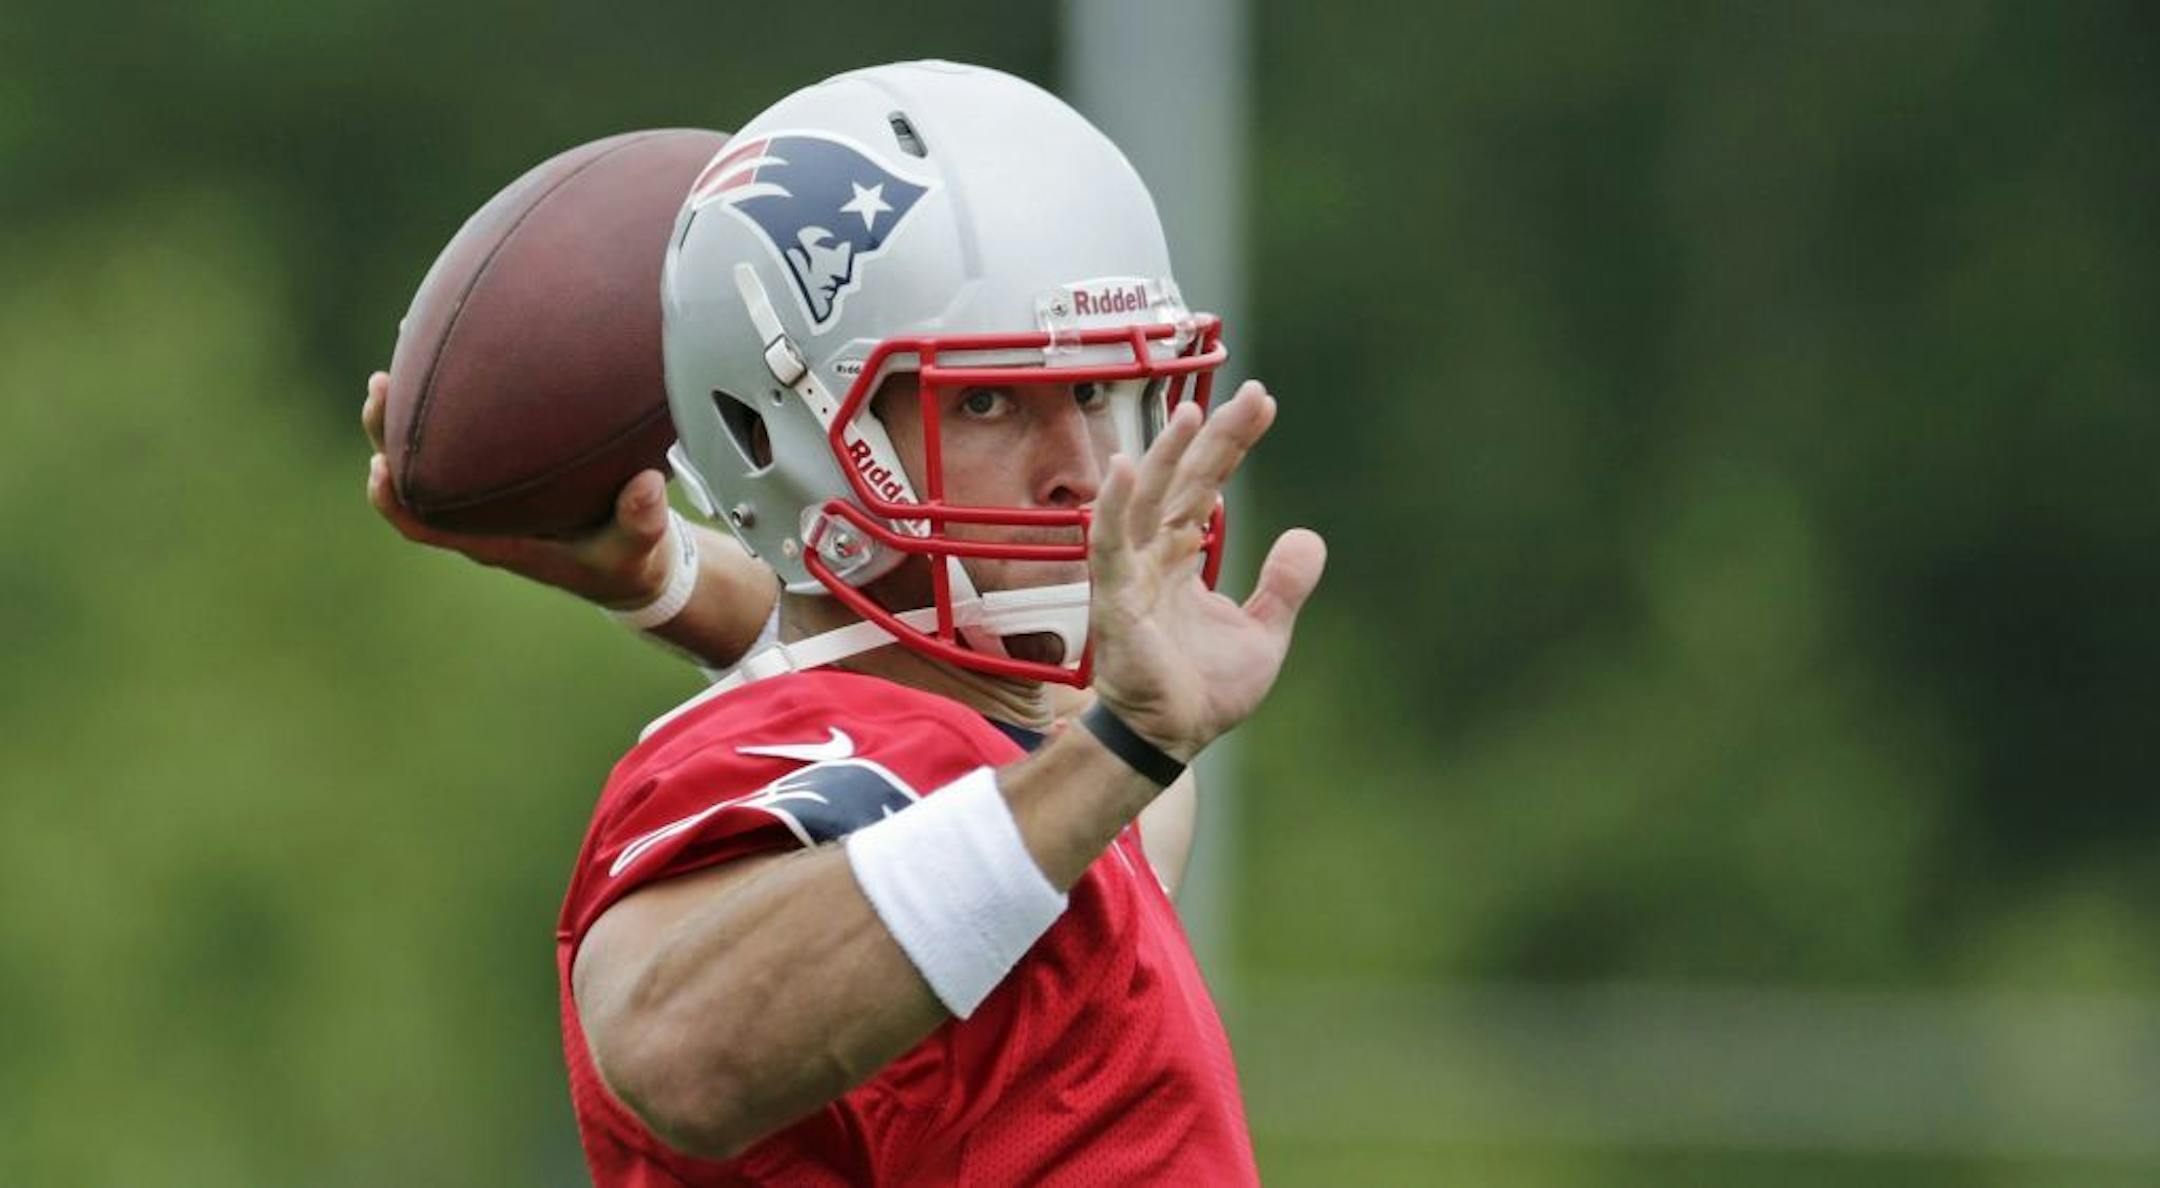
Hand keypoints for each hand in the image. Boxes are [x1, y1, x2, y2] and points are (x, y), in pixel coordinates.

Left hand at [362, 370, 673, 607]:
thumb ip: (642, 524)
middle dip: (387, 431)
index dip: (393, 502)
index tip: (376, 468)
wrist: (632, 562)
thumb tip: (647, 486)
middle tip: (381, 384)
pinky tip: (461, 338)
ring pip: (431, 445)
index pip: (425, 527)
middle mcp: (478, 513)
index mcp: (497, 539)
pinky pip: (467, 426)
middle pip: (410, 476)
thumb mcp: (639, 551)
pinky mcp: (504, 463)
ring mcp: (487, 487)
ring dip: (411, 403)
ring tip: (405, 343)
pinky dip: (456, 388)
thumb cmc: (626, 559)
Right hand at [1085, 381, 1326, 758]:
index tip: (1263, 401)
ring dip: (1165, 457)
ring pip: (1144, 501)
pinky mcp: (1115, 599)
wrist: (1173, 740)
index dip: (1233, 442)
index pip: (1208, 484)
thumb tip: (1308, 535)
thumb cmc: (1204, 691)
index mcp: (1181, 555)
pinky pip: (1109, 544)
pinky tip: (1125, 469)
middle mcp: (1152, 553)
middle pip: (1183, 480)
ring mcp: (1130, 572)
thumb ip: (1283, 585)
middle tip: (1251, 394)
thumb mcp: (1262, 633)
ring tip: (1190, 414)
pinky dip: (1113, 507)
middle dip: (1214, 436)